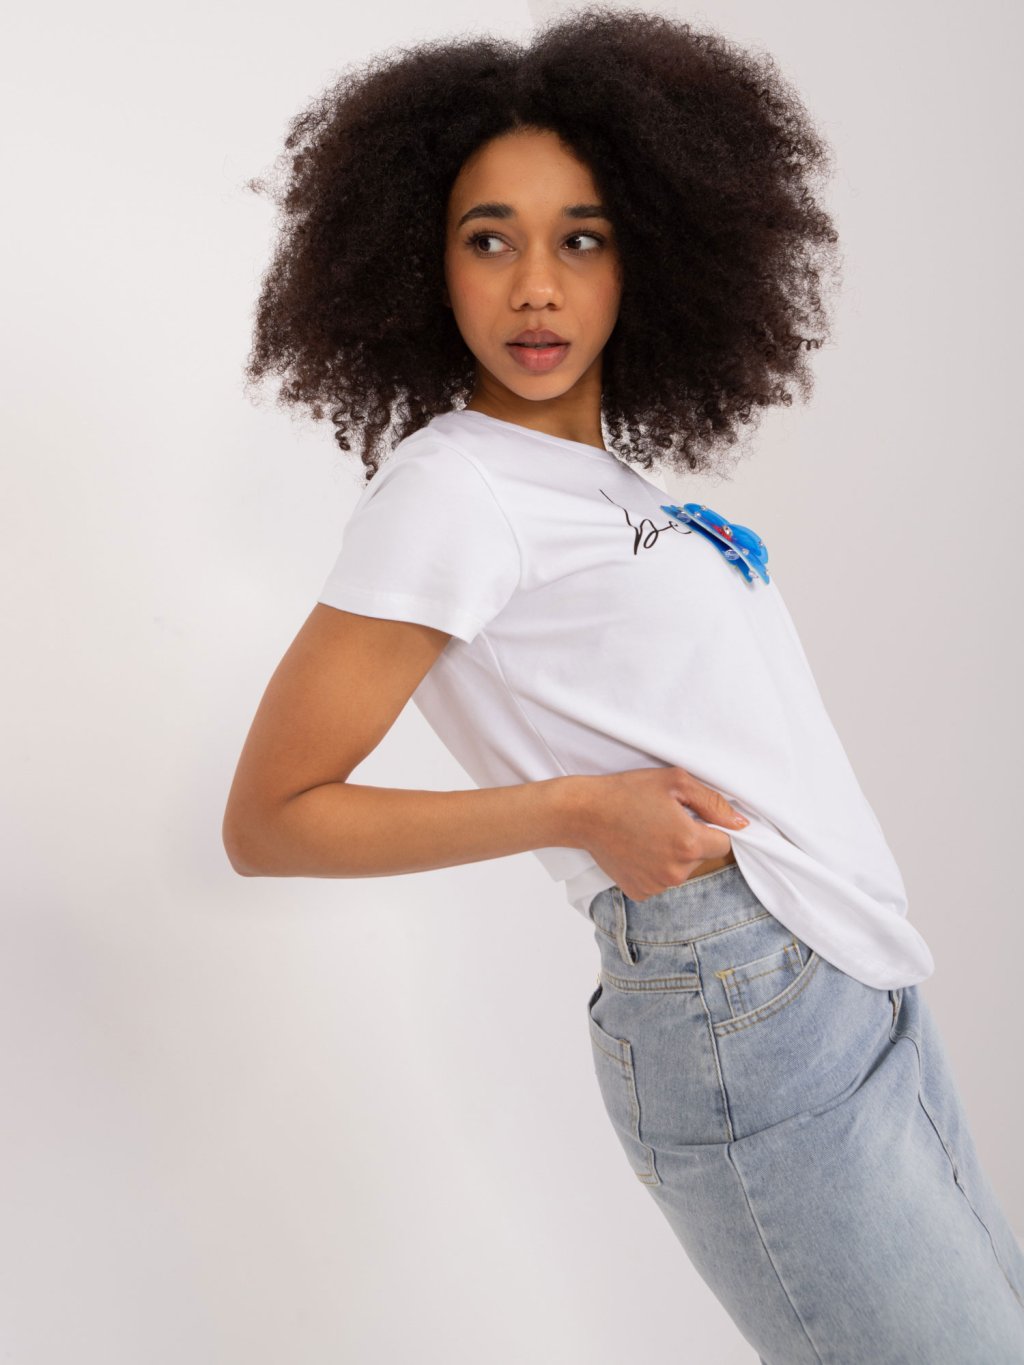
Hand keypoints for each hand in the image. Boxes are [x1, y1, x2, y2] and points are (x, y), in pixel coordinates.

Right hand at [564, 766, 747, 902]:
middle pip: (702, 857)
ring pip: (681, 870)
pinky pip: (660, 881)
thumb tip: (741, 823)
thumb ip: (714, 803)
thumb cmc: (628, 792)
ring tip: (647, 833)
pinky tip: (637, 849)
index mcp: (690, 843)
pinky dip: (654, 867)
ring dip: (672, 855)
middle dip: (690, 840)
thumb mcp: (675, 782)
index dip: (710, 826)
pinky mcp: (640, 892)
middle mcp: (677, 871)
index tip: (689, 816)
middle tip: (663, 820)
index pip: (724, 842)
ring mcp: (657, 885)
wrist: (584, 812)